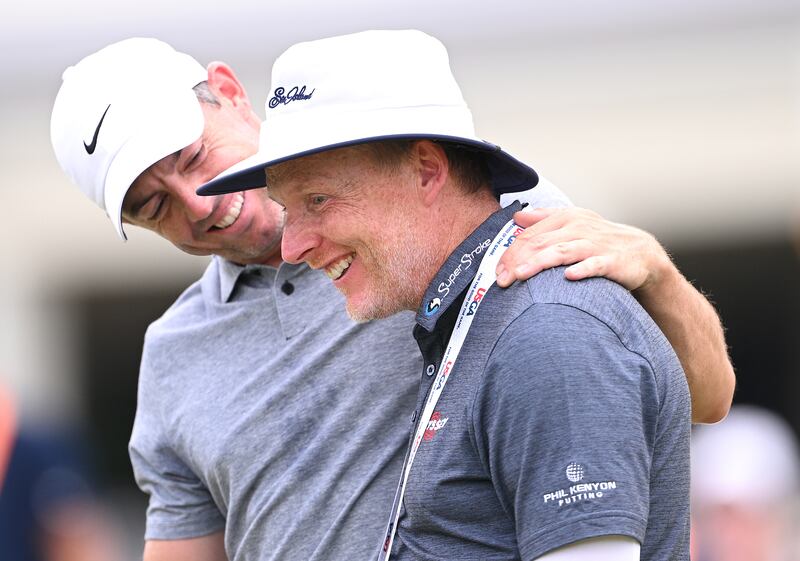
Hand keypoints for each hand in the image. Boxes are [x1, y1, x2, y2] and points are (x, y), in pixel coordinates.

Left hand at [496, 207, 670, 290]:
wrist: (640, 253)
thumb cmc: (599, 240)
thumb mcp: (572, 224)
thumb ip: (543, 219)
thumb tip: (517, 217)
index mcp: (566, 219)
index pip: (530, 235)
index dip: (510, 253)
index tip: (497, 272)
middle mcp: (578, 228)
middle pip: (540, 243)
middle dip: (517, 261)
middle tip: (501, 280)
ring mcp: (595, 245)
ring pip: (562, 252)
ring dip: (539, 263)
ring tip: (520, 275)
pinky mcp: (613, 262)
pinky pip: (595, 265)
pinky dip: (582, 270)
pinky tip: (568, 277)